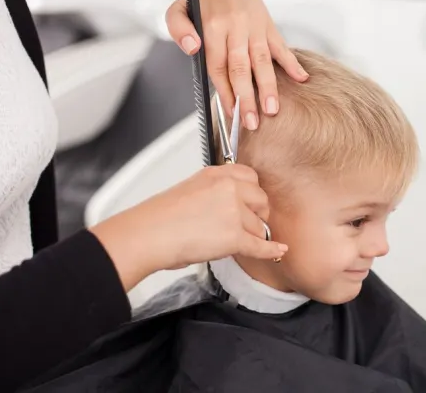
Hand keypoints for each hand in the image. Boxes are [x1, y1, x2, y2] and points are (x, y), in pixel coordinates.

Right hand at [89, 165, 286, 291]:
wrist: (146, 235)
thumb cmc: (159, 218)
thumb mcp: (190, 190)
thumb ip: (214, 192)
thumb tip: (232, 206)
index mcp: (216, 174)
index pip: (251, 177)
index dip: (252, 195)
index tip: (252, 203)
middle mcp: (228, 188)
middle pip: (262, 200)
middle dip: (256, 215)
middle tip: (242, 225)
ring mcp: (233, 211)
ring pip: (259, 227)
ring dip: (249, 236)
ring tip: (224, 241)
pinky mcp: (234, 236)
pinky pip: (261, 245)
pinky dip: (271, 250)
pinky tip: (278, 250)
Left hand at [165, 0, 308, 129]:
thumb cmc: (205, 1)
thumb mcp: (179, 9)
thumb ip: (178, 29)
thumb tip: (192, 49)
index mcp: (213, 27)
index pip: (218, 66)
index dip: (224, 92)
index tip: (230, 112)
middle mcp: (235, 28)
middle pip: (241, 69)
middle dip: (247, 98)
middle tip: (252, 121)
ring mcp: (255, 28)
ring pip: (262, 61)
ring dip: (269, 87)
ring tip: (272, 109)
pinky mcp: (269, 26)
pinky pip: (282, 46)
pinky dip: (292, 63)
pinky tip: (301, 79)